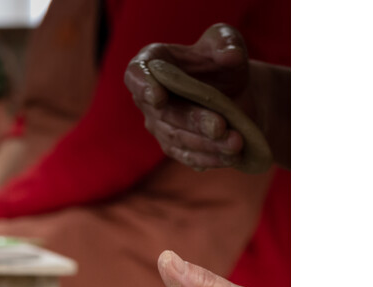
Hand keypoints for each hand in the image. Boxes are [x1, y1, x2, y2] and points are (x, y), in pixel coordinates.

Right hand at [124, 24, 254, 170]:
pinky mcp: (174, 147)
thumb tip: (230, 56)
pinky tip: (230, 156)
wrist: (236, 93)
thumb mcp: (227, 42)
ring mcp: (159, 125)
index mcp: (152, 63)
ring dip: (206, 144)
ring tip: (235, 143)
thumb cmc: (222, 61)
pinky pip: (187, 156)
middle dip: (193, 121)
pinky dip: (209, 157)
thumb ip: (227, 42)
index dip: (144, 86)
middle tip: (220, 126)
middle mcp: (148, 98)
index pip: (136, 74)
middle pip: (163, 114)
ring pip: (177, 138)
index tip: (158, 96)